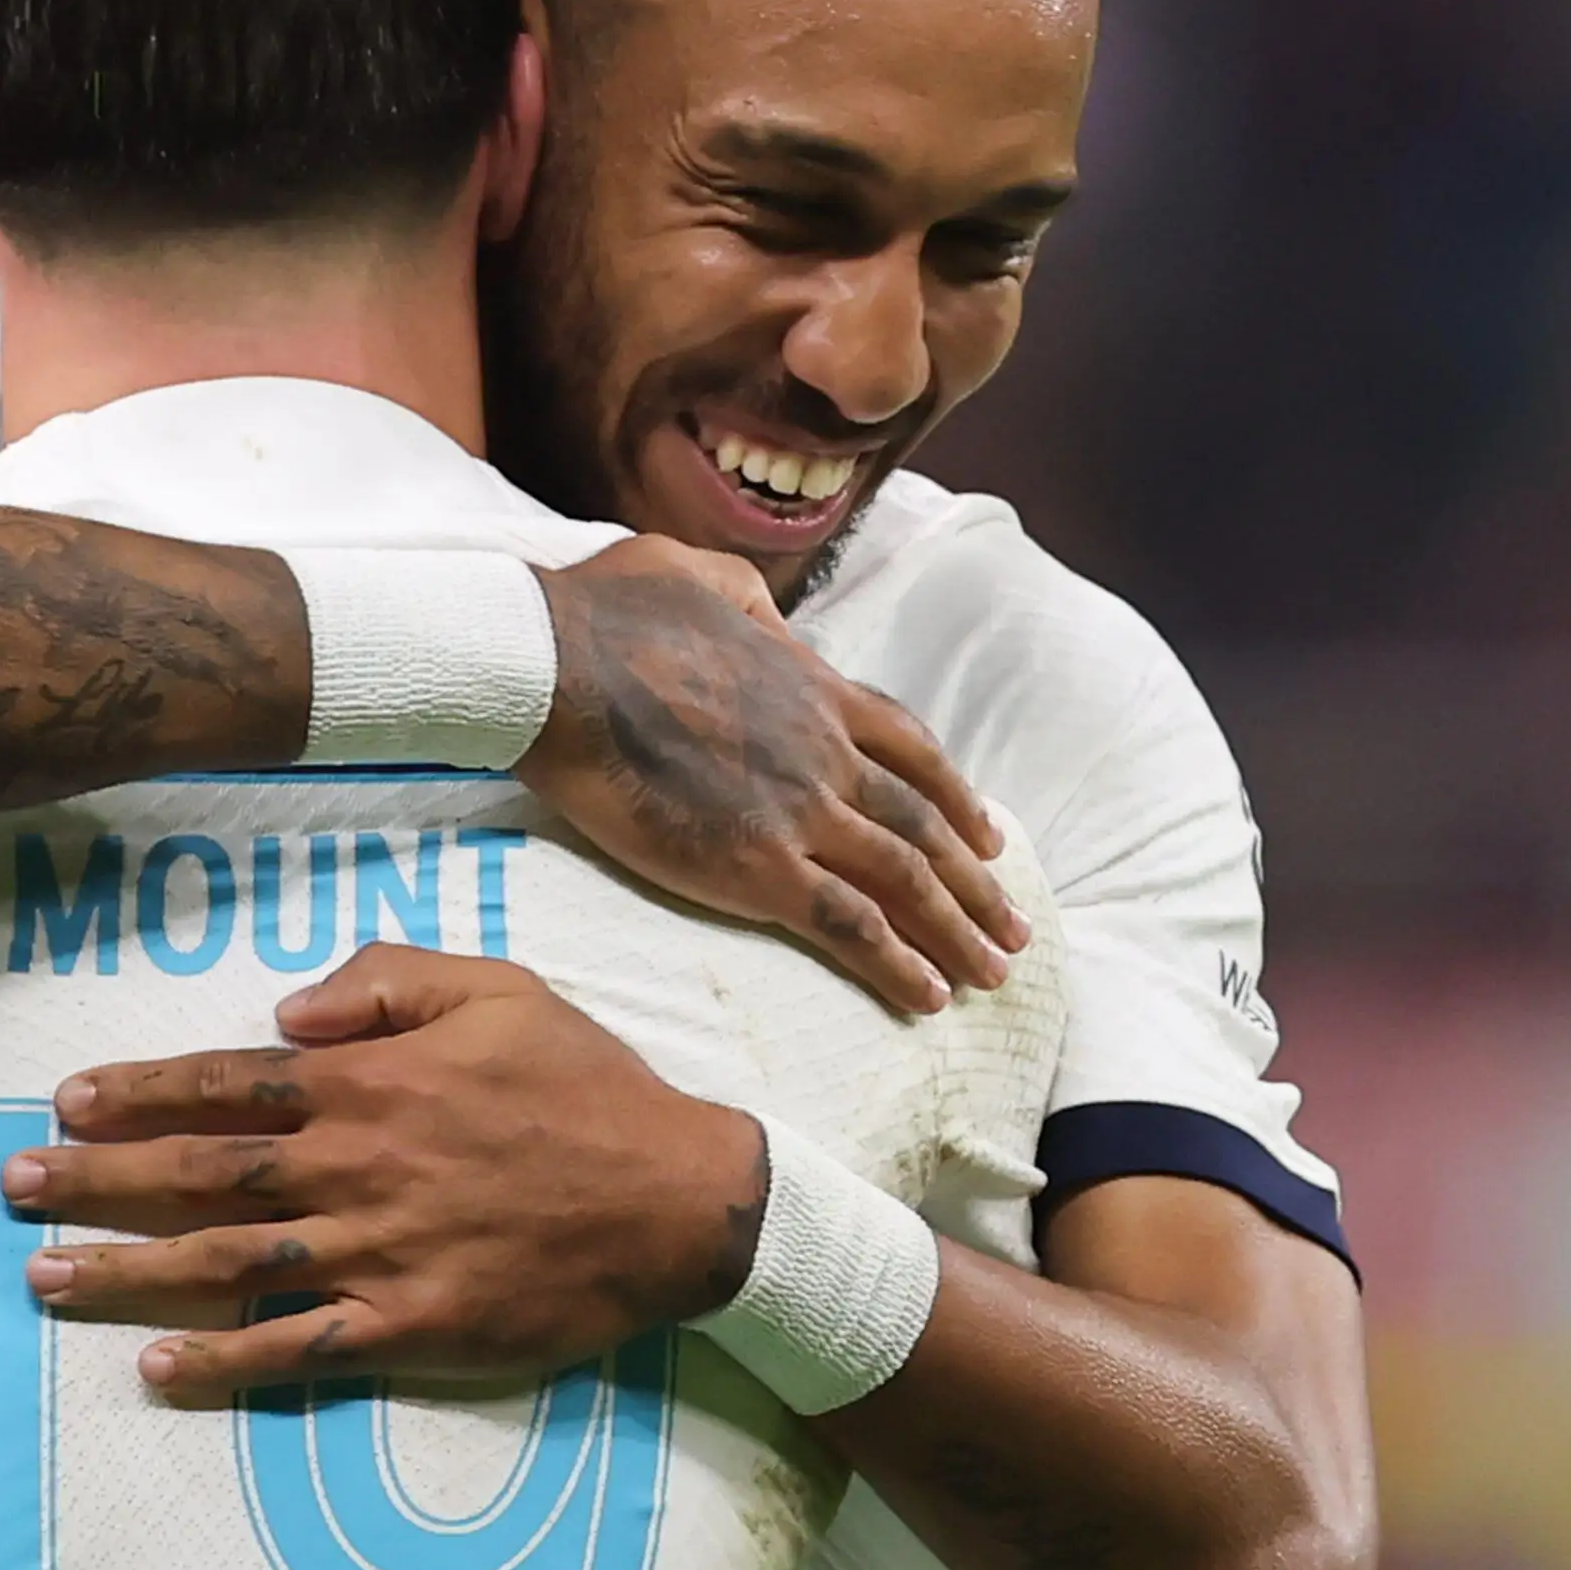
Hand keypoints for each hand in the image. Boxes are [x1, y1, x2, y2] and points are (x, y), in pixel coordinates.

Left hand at [1, 946, 767, 1402]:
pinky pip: (300, 1348)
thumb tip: (285, 1011)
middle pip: (201, 1174)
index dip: (138, 1094)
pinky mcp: (412, 1328)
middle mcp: (356, 1168)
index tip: (65, 1103)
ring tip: (46, 1277)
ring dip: (130, 1272)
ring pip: (227, 1264)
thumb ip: (385, 984)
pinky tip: (159, 1369)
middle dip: (98, 1180)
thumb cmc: (586, 1086)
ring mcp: (379, 1254)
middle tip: (14, 1189)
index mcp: (372, 1083)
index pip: (228, 1084)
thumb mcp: (498, 989)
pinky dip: (225, 1362)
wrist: (679, 1200)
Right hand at [521, 535, 1027, 1013]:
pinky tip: (929, 995)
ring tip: (994, 973)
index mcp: (813, 687)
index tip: (986, 834)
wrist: (557, 665)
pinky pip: (847, 924)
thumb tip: (767, 625)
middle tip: (1013, 925)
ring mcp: (798, 810)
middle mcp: (825, 752)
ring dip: (958, 930)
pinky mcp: (756, 866)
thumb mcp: (696, 574)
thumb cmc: (605, 612)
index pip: (910, 750)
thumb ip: (748, 604)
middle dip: (977, 881)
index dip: (955, 797)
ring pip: (905, 879)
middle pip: (925, 824)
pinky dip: (897, 963)